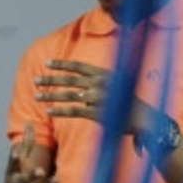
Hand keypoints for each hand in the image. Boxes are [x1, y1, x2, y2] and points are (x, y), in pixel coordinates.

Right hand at [0, 125, 74, 182]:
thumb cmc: (16, 180)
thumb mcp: (18, 164)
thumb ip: (25, 144)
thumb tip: (28, 122)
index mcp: (13, 172)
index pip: (14, 164)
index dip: (14, 159)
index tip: (16, 152)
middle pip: (23, 180)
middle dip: (30, 176)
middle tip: (39, 171)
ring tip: (58, 179)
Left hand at [34, 59, 158, 134]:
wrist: (146, 119)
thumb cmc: (129, 102)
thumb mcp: (115, 85)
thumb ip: (98, 84)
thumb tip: (80, 89)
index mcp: (105, 74)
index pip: (79, 67)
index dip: (62, 64)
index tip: (47, 63)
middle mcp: (101, 83)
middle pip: (70, 80)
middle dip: (51, 79)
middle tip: (36, 79)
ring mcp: (99, 98)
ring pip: (69, 95)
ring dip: (51, 95)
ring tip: (36, 95)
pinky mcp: (98, 113)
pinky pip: (75, 111)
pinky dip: (61, 110)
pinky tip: (49, 110)